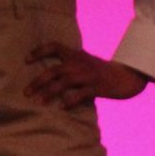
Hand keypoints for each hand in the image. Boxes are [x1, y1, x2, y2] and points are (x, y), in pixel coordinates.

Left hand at [27, 42, 149, 108]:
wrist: (128, 76)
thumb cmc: (103, 71)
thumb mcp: (86, 61)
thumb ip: (70, 64)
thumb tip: (50, 74)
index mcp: (76, 54)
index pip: (54, 46)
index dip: (39, 51)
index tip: (26, 60)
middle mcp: (80, 63)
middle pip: (54, 70)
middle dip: (38, 81)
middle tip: (26, 92)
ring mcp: (88, 76)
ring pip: (63, 83)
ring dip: (48, 92)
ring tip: (37, 102)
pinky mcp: (96, 88)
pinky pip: (79, 95)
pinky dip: (69, 101)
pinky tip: (61, 108)